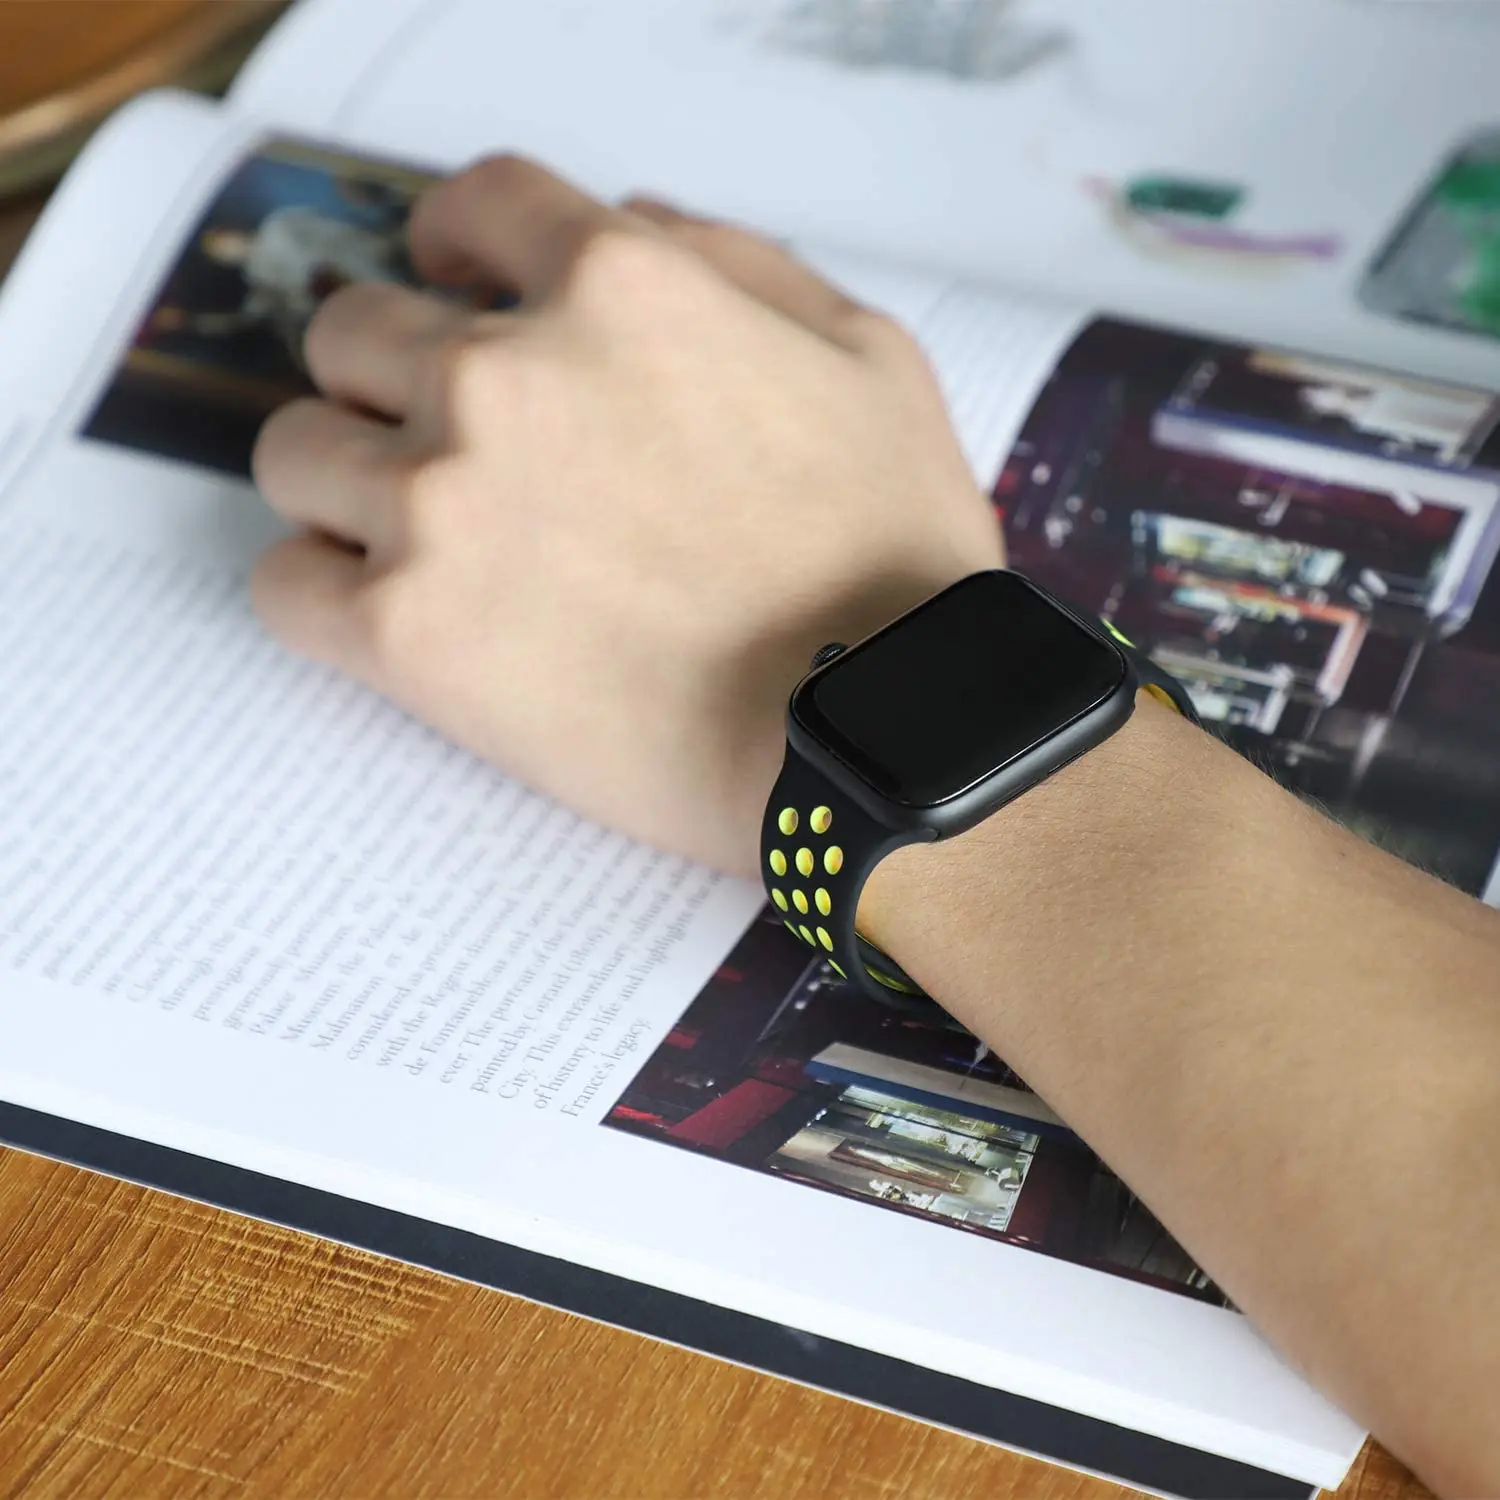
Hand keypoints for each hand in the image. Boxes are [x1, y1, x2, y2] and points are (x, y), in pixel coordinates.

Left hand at [251, 157, 1002, 875]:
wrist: (878, 733)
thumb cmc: (892, 561)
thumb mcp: (867, 358)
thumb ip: (736, 264)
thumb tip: (628, 222)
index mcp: (615, 290)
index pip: (474, 205)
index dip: (458, 241)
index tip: (457, 282)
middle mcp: (502, 377)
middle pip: (353, 332)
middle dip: (395, 374)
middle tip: (451, 441)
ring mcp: (440, 507)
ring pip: (296, 454)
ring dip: (348, 482)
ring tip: (422, 540)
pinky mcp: (407, 637)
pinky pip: (284, 586)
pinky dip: (323, 592)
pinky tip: (388, 614)